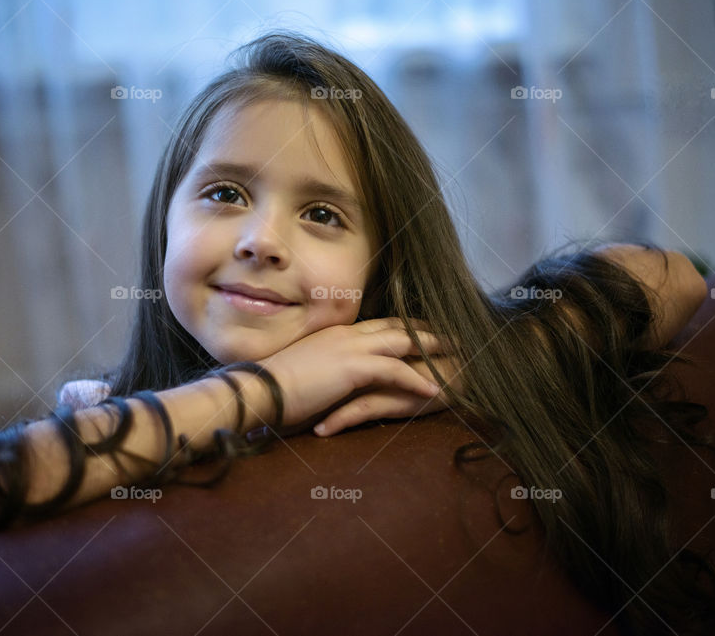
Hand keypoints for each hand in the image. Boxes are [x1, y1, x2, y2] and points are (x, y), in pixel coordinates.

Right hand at [258, 317, 446, 431]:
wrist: (258, 390)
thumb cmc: (272, 387)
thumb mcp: (303, 369)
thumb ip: (323, 367)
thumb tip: (332, 377)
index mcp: (334, 333)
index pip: (378, 324)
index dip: (404, 326)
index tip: (425, 329)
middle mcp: (346, 333)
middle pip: (396, 326)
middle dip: (426, 330)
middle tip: (452, 335)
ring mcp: (351, 348)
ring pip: (403, 342)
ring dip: (432, 349)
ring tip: (456, 358)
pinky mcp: (354, 367)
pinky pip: (396, 370)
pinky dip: (418, 379)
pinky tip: (434, 390)